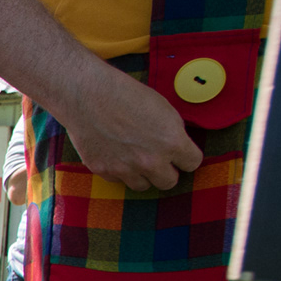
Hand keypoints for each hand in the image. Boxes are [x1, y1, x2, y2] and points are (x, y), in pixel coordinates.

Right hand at [61, 67, 202, 191]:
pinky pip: (118, 179)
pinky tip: (114, 152)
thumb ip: (172, 131)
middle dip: (166, 171)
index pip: (192, 163)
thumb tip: (175, 145)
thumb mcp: (162, 107)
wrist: (87, 95)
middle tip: (158, 159)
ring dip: (142, 174)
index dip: (186, 157)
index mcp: (172, 142)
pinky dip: (118, 170)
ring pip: (143, 186)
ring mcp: (126, 169)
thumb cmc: (125, 94)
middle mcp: (151, 161)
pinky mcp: (103, 170)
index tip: (180, 154)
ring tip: (134, 158)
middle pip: (169, 182)